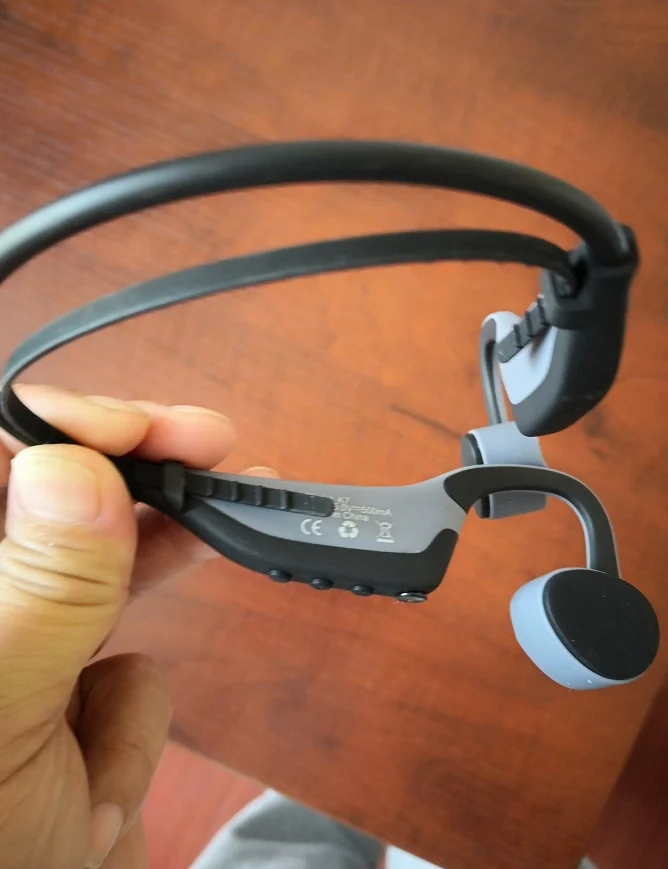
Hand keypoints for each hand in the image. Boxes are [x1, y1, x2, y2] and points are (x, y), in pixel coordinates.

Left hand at [0, 385, 270, 868]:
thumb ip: (41, 593)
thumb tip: (74, 468)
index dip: (60, 430)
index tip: (138, 429)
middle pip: (56, 501)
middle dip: (136, 472)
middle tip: (208, 444)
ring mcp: (26, 650)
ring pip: (102, 571)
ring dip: (156, 576)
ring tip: (225, 512)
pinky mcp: (70, 694)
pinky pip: (130, 668)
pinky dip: (136, 718)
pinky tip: (103, 779)